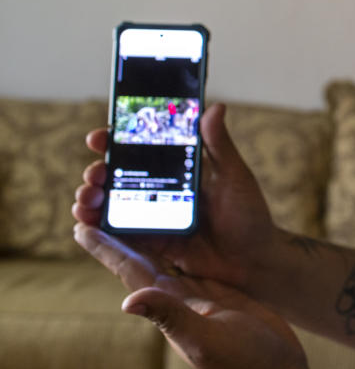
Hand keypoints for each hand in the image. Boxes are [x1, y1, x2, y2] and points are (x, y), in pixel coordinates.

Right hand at [73, 103, 279, 292]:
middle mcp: (162, 189)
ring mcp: (153, 216)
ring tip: (88, 196)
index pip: (141, 147)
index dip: (116, 139)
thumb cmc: (249, 215)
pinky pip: (117, 234)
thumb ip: (220, 145)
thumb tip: (216, 106)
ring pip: (112, 202)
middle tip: (95, 173)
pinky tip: (86, 223)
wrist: (254, 262)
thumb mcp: (235, 177)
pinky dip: (97, 227)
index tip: (99, 136)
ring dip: (91, 196)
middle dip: (98, 170)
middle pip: (118, 174)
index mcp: (179, 168)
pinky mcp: (150, 243)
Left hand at [74, 224, 306, 368]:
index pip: (131, 272)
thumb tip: (128, 302)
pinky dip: (180, 243)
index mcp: (170, 307)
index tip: (81, 227)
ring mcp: (198, 296)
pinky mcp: (219, 291)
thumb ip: (171, 318)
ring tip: (130, 209)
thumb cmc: (244, 362)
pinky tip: (177, 230)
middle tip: (99, 207)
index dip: (106, 250)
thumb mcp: (205, 340)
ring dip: (145, 235)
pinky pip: (191, 261)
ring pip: (164, 257)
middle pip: (141, 260)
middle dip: (118, 236)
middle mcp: (178, 299)